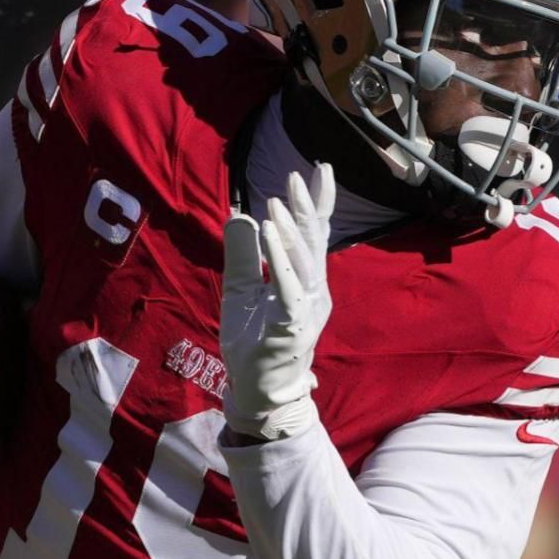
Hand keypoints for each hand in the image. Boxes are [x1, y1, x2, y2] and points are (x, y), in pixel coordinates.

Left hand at [219, 164, 334, 440]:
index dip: (318, 203)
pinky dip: (279, 261)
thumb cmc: (253, 341)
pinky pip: (287, 289)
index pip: (314, 235)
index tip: (319, 170)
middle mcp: (313, 291)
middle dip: (307, 208)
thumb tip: (239, 213)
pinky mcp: (291, 327)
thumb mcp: (240, 290)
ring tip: (276, 203)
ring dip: (289, 231)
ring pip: (303, 263)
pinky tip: (269, 236)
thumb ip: (242, 255)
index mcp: (305, 280)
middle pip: (314, 243)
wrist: (256, 388)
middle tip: (298, 175)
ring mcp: (305, 310)